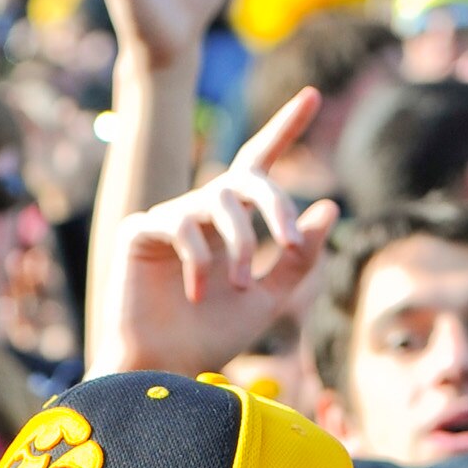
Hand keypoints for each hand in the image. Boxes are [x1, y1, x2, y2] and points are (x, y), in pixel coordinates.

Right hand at [92, 92, 336, 377]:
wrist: (161, 371)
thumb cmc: (208, 338)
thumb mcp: (267, 299)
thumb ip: (297, 257)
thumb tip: (329, 206)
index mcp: (230, 225)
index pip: (259, 165)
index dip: (285, 128)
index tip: (313, 95)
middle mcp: (201, 213)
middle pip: (246, 178)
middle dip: (275, 204)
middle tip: (289, 239)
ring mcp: (169, 218)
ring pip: (218, 199)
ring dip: (240, 240)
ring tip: (242, 285)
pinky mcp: (138, 231)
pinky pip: (180, 224)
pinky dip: (198, 257)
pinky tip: (197, 291)